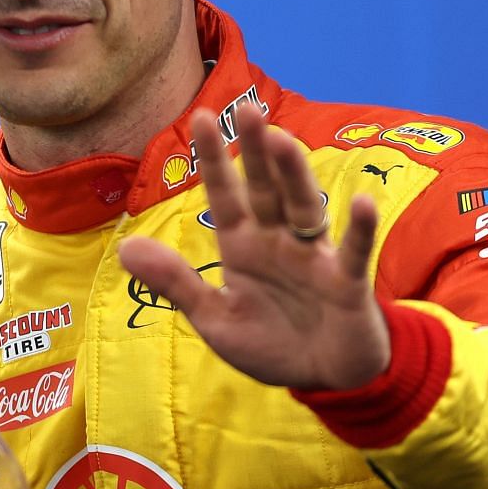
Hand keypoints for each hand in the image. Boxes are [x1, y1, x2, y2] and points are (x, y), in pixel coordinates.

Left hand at [117, 107, 389, 391]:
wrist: (325, 379)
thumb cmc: (271, 343)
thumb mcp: (215, 317)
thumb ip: (175, 282)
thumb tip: (124, 247)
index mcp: (243, 246)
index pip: (224, 196)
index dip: (212, 160)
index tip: (199, 118)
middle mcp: (278, 241)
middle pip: (265, 190)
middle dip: (254, 152)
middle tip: (245, 109)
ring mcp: (314, 258)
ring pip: (304, 207)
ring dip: (293, 175)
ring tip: (281, 139)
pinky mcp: (347, 282)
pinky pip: (354, 252)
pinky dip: (360, 230)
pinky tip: (363, 203)